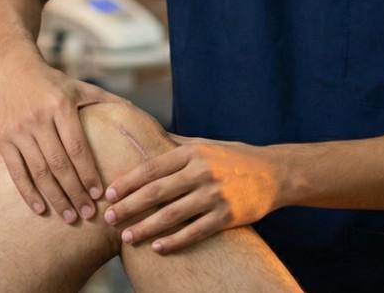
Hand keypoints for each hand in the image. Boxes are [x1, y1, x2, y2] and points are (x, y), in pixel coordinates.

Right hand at [0, 51, 128, 223]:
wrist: (12, 70)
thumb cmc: (53, 83)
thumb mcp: (80, 87)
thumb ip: (106, 101)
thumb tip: (138, 115)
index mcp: (61, 105)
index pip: (77, 147)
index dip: (88, 173)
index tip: (100, 195)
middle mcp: (39, 118)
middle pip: (59, 164)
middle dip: (75, 192)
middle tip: (87, 214)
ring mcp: (19, 130)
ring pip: (39, 171)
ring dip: (55, 197)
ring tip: (69, 217)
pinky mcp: (3, 139)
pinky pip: (16, 171)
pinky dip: (28, 193)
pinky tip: (41, 209)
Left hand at [103, 137, 280, 253]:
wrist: (275, 173)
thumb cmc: (234, 158)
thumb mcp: (205, 144)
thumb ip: (175, 144)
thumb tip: (144, 136)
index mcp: (192, 152)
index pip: (152, 167)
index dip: (128, 182)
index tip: (108, 194)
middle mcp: (202, 171)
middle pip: (157, 191)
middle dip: (129, 206)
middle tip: (109, 217)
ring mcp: (215, 195)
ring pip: (172, 214)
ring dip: (146, 227)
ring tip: (126, 237)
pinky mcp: (227, 215)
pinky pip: (195, 231)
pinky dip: (175, 241)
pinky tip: (158, 248)